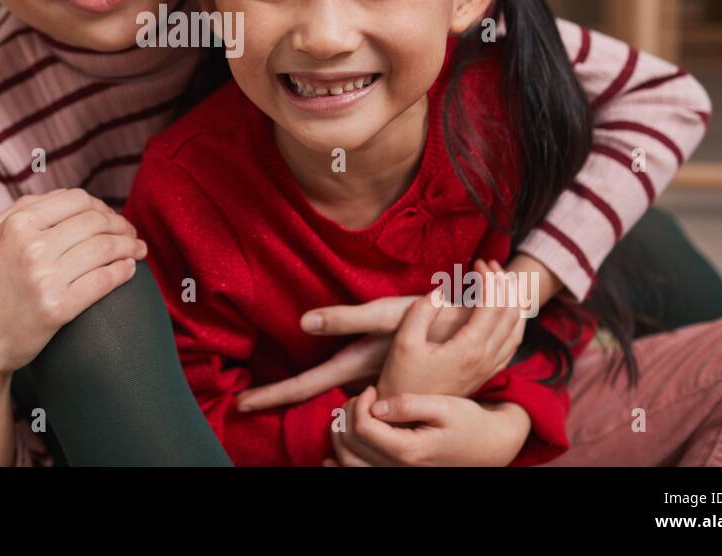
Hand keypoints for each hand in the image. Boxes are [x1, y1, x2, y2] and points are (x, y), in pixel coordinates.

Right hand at [0, 188, 145, 391]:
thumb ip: (20, 211)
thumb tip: (61, 198)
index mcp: (16, 224)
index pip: (76, 200)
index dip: (101, 207)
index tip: (110, 218)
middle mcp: (31, 246)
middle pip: (95, 222)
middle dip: (121, 225)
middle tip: (131, 234)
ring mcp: (45, 278)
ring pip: (105, 248)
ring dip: (129, 246)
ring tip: (138, 250)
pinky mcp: (57, 308)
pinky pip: (103, 281)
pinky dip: (123, 271)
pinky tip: (129, 269)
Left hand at [236, 295, 469, 411]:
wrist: (478, 328)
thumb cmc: (425, 318)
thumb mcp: (384, 316)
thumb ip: (344, 319)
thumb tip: (304, 322)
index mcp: (354, 367)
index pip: (306, 386)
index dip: (273, 395)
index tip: (242, 404)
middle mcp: (361, 379)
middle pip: (311, 392)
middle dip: (278, 397)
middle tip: (244, 404)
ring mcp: (374, 380)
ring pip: (330, 392)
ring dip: (302, 394)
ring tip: (268, 397)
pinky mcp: (387, 376)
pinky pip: (351, 387)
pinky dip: (332, 390)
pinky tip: (321, 388)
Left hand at [327, 386, 530, 466]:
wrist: (489, 446)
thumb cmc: (469, 423)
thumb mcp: (444, 406)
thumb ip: (408, 404)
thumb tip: (376, 405)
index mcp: (409, 451)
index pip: (363, 427)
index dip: (360, 403)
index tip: (373, 389)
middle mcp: (399, 470)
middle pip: (349, 445)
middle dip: (347, 415)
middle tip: (362, 398)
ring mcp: (397, 475)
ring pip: (348, 461)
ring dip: (341, 435)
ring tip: (354, 414)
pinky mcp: (397, 474)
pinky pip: (359, 474)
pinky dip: (342, 463)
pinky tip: (333, 455)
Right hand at [378, 261, 525, 398]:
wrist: (409, 417)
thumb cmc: (402, 378)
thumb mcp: (404, 341)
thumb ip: (422, 311)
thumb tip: (439, 291)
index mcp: (470, 348)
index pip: (493, 304)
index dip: (490, 278)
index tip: (478, 262)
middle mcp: (486, 358)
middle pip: (511, 312)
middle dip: (504, 283)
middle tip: (489, 264)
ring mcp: (489, 367)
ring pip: (517, 328)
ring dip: (513, 300)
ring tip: (502, 280)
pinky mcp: (486, 373)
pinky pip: (513, 343)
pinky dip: (515, 321)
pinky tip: (505, 312)